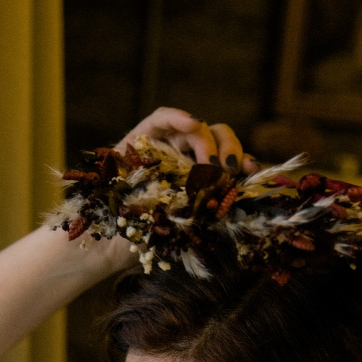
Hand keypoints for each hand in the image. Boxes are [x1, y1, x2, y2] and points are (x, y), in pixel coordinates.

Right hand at [88, 107, 257, 275]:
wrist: (109, 244)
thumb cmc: (148, 240)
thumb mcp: (191, 224)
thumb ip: (213, 207)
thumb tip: (244, 197)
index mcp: (201, 176)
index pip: (228, 159)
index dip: (244, 160)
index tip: (253, 170)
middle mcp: (184, 158)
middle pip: (216, 137)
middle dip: (228, 150)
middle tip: (226, 171)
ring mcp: (163, 146)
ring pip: (194, 127)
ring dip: (207, 140)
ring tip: (209, 162)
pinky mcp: (140, 139)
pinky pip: (161, 120)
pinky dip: (177, 117)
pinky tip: (191, 123)